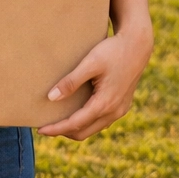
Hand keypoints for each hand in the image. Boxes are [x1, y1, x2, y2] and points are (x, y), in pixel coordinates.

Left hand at [37, 26, 152, 139]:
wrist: (138, 45)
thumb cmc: (112, 51)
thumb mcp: (90, 63)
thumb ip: (71, 81)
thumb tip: (51, 98)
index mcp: (105, 103)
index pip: (75, 124)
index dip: (56, 128)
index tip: (40, 129)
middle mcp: (114, 112)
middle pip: (84, 132)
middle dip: (64, 132)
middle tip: (45, 127)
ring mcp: (120, 110)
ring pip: (93, 128)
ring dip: (75, 128)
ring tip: (58, 121)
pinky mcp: (122, 105)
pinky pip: (102, 121)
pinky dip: (87, 122)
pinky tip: (77, 113)